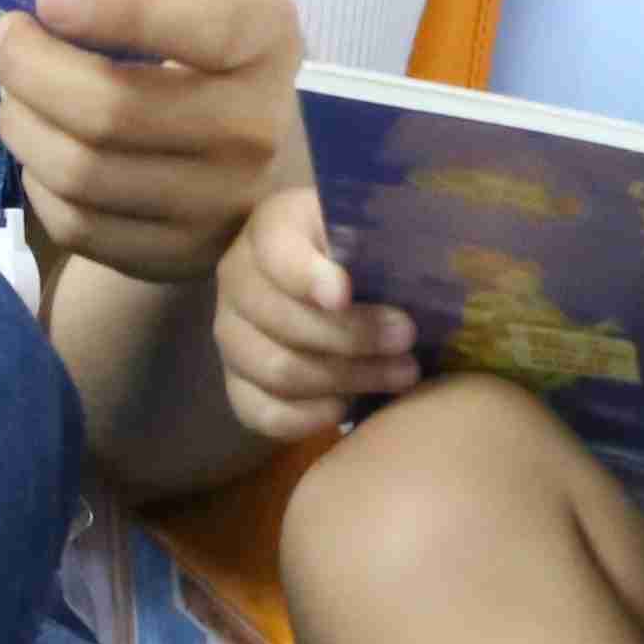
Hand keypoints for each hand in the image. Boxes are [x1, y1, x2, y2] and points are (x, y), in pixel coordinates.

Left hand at [0, 0, 302, 283]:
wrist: (266, 146)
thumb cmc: (216, 41)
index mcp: (265, 37)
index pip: (193, 29)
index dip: (114, 10)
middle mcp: (255, 126)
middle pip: (112, 111)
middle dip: (31, 69)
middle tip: (4, 37)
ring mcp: (221, 203)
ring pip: (82, 173)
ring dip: (21, 123)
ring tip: (12, 90)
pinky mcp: (180, 255)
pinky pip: (79, 224)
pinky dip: (38, 181)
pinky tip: (40, 143)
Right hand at [208, 186, 414, 442]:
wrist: (341, 276)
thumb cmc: (367, 247)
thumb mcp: (374, 226)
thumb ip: (383, 237)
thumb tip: (412, 254)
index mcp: (273, 225)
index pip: (277, 252)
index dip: (307, 277)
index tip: (345, 295)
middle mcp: (238, 276)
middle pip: (281, 320)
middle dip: (351, 337)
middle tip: (407, 340)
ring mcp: (231, 332)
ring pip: (276, 369)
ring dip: (345, 379)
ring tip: (400, 374)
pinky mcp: (236, 380)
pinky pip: (260, 412)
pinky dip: (306, 417)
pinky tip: (347, 406)